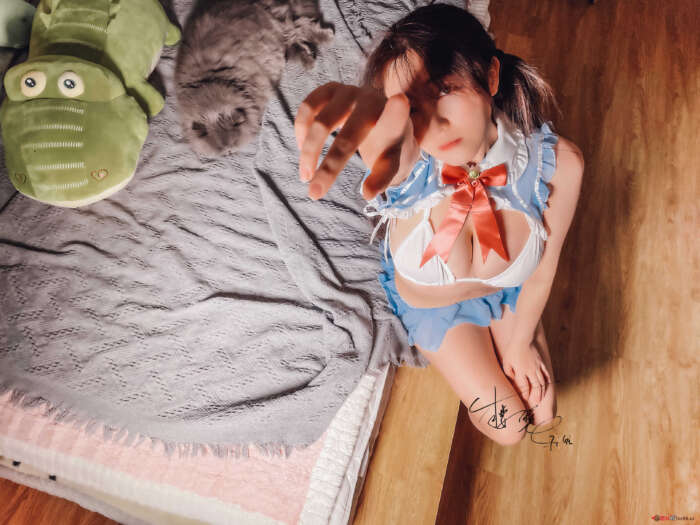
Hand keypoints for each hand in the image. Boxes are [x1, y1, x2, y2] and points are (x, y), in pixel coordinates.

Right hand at [294, 82, 419, 200]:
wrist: (381, 122)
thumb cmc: (388, 148)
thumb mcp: (393, 165)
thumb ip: (383, 177)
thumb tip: (367, 194)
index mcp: (395, 121)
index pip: (395, 121)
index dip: (396, 114)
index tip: (399, 102)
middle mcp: (372, 102)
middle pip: (348, 137)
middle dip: (330, 168)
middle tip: (315, 194)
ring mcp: (349, 92)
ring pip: (321, 122)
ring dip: (309, 152)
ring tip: (306, 176)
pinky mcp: (331, 89)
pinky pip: (308, 108)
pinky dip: (301, 131)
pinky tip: (303, 149)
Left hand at [501, 340, 550, 405]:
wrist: (523, 339)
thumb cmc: (512, 350)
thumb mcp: (506, 362)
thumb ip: (509, 372)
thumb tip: (513, 380)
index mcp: (521, 371)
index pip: (525, 386)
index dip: (526, 393)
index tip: (526, 399)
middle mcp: (531, 371)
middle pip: (536, 386)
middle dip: (536, 395)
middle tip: (536, 402)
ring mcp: (537, 367)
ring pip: (542, 381)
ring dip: (542, 390)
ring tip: (542, 397)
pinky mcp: (541, 362)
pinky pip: (546, 373)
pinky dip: (547, 379)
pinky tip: (547, 384)